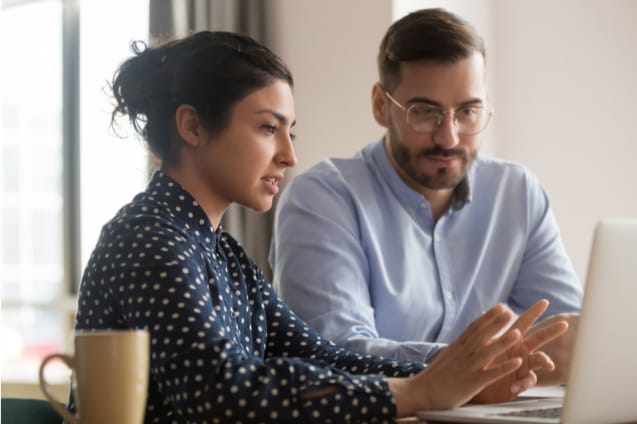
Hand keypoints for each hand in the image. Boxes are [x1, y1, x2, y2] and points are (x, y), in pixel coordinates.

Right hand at [388, 303, 525, 415]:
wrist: (420, 392)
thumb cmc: (435, 376)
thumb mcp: (447, 355)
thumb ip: (460, 346)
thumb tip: (468, 335)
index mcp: (457, 346)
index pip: (474, 327)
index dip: (488, 316)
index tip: (501, 306)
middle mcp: (462, 354)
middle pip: (482, 335)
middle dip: (496, 323)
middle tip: (510, 311)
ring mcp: (467, 367)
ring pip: (488, 352)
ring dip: (503, 342)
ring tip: (518, 333)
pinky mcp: (471, 383)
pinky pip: (491, 374)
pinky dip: (504, 367)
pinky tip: (517, 363)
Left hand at [471, 300, 568, 403]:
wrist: (475, 385)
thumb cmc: (481, 363)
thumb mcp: (483, 346)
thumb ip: (487, 332)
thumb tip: (485, 311)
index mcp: (510, 339)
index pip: (523, 323)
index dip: (533, 312)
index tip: (544, 302)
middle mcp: (520, 351)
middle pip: (538, 338)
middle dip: (551, 331)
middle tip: (564, 324)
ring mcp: (523, 366)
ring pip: (540, 360)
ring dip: (544, 360)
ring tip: (549, 365)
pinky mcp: (520, 382)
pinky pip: (527, 382)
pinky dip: (522, 384)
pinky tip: (514, 387)